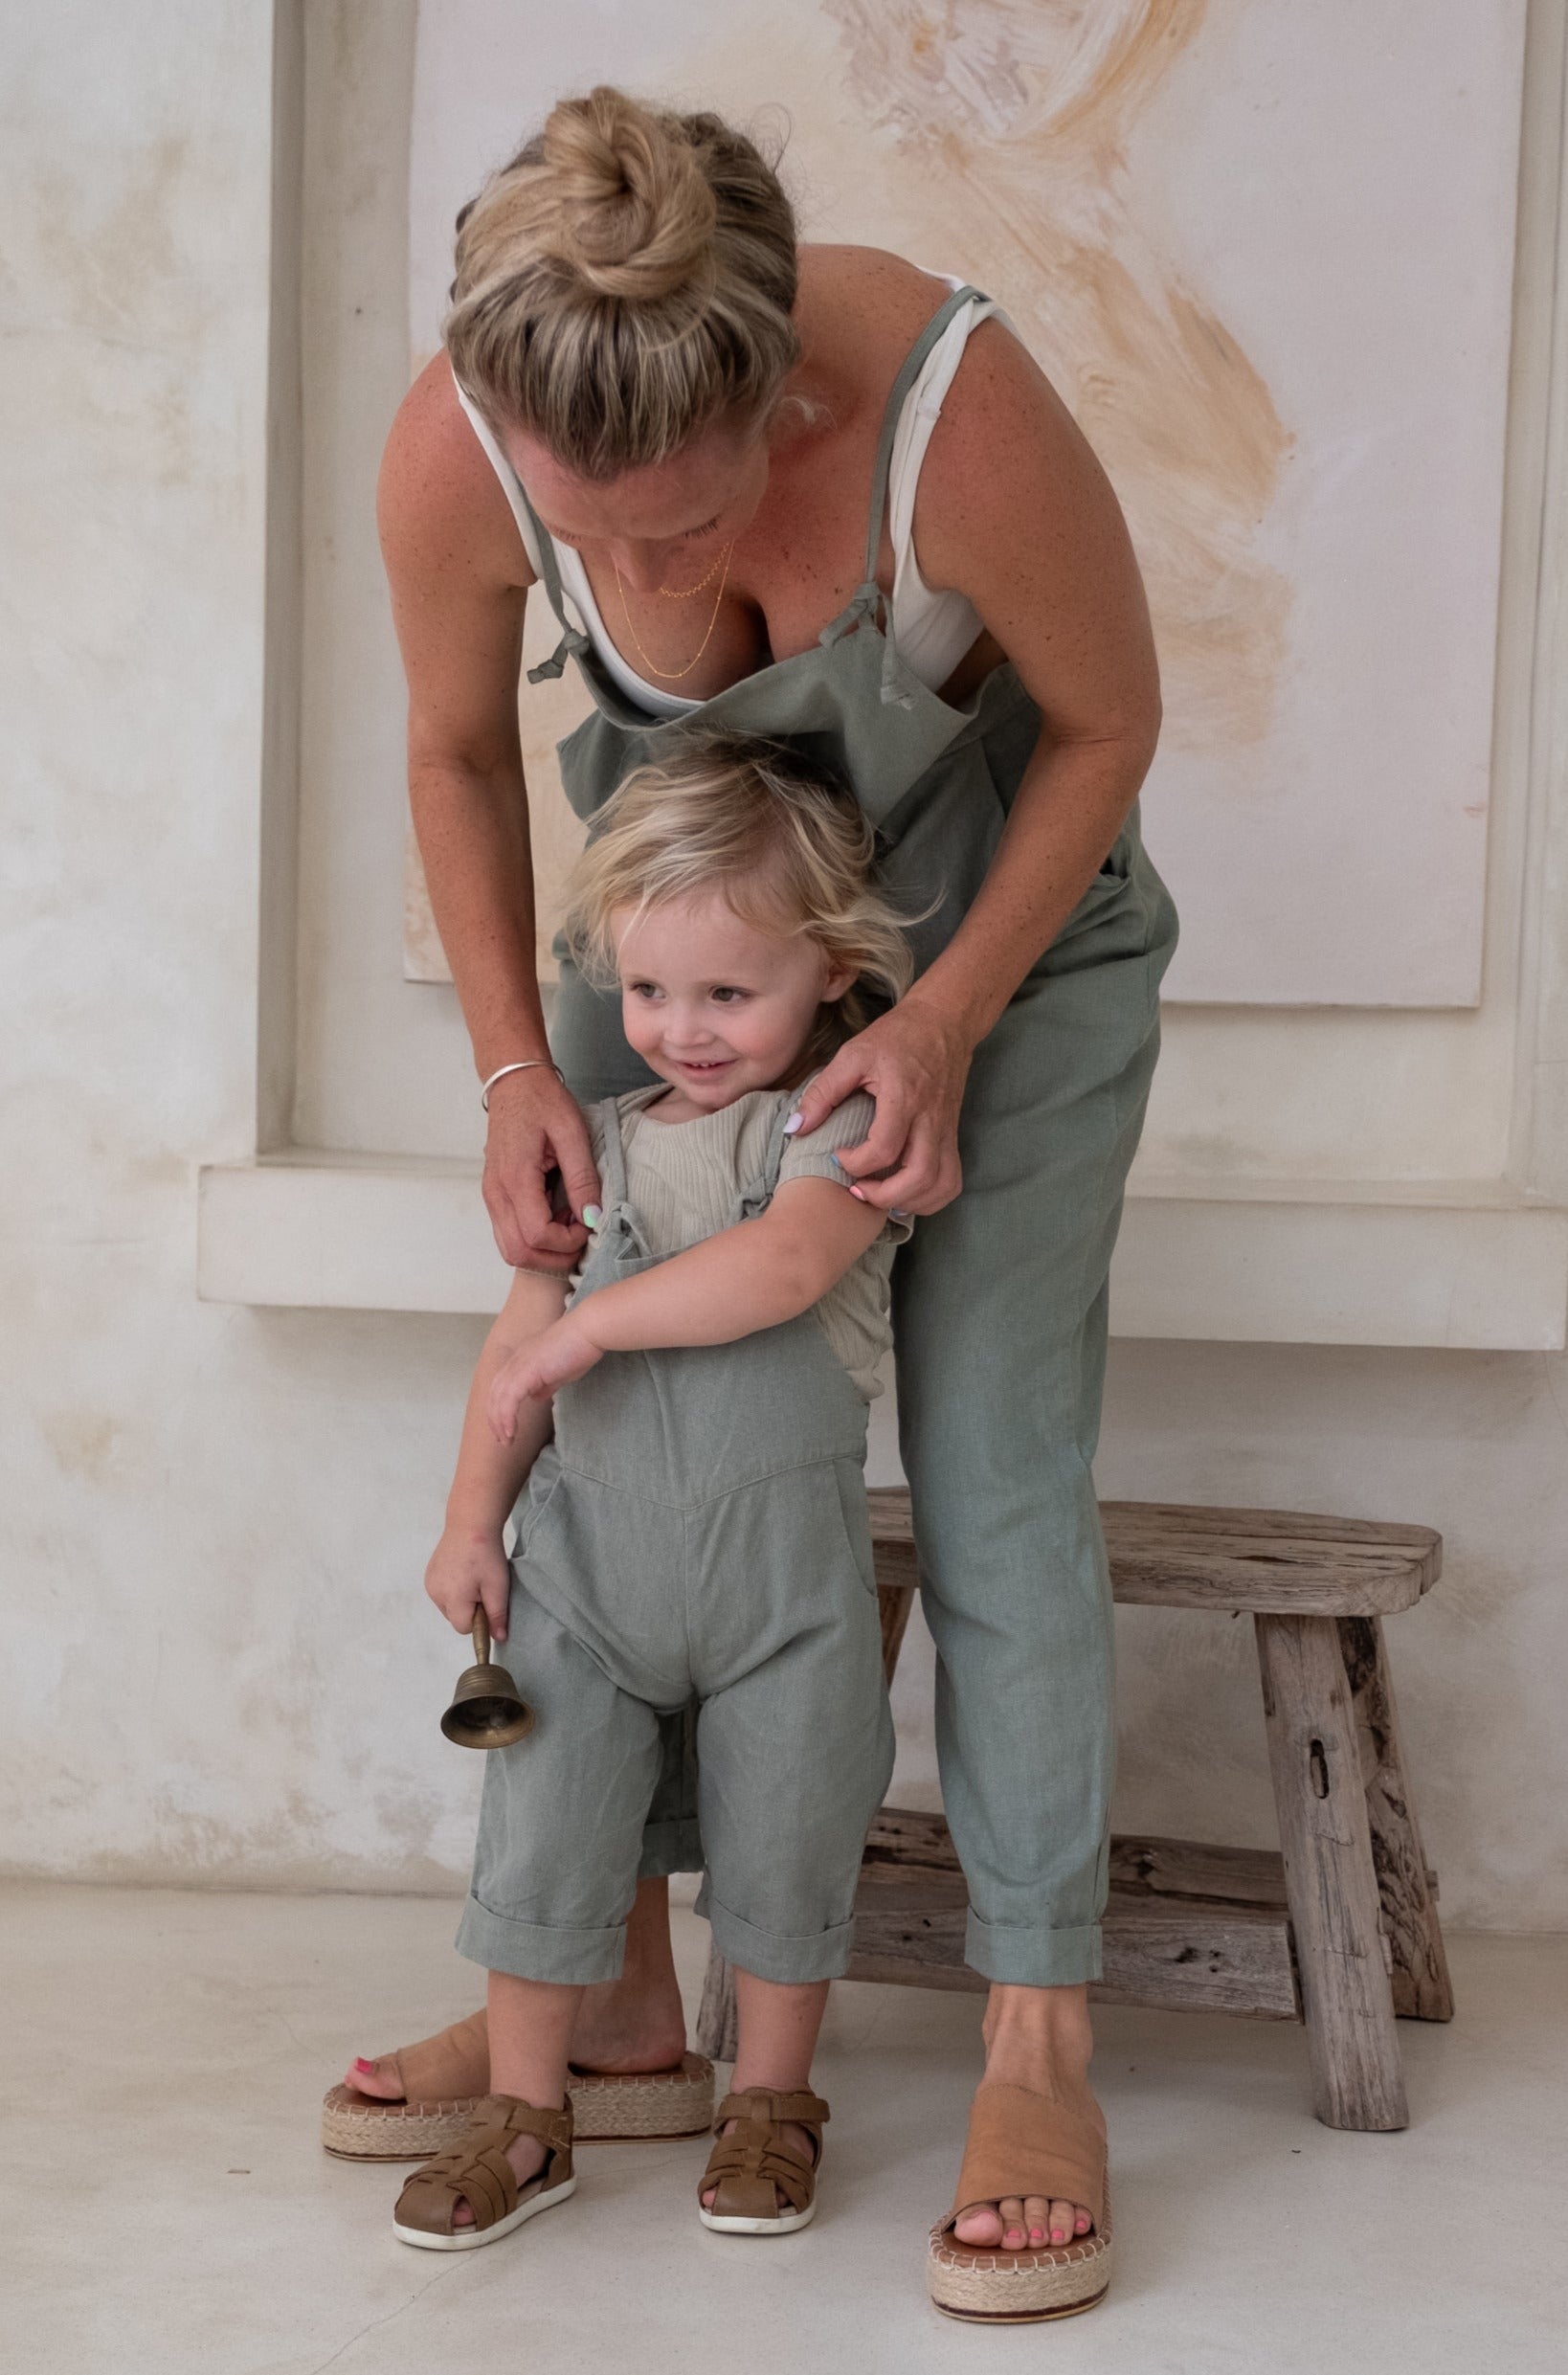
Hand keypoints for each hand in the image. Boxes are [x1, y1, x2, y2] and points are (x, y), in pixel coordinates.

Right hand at [425, 1524, 511, 1641]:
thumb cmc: (487, 1554)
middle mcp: (436, 1594)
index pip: (464, 1628)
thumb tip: (499, 1639)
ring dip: (460, 1600)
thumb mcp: (498, 1586)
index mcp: (453, 1598)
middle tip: (482, 1586)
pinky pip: (441, 1594)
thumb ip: (497, 1615)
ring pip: (448, 1607)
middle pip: (455, 1618)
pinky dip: (452, 1590)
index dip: (479, 1618)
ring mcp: (430, 1584)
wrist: (470, 1523)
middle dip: (469, 1609)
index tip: (487, 1599)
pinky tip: (461, 1573)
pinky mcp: (428, 1576)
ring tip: (472, 1577)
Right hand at [482, 1067, 600, 1272]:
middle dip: (555, 1256)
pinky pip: (508, 1234)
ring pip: (510, 1250)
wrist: (514, 1083)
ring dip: (544, 1251)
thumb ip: (583, 1178)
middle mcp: (496, 1192)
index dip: (567, 1241)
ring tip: (569, 1224)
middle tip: (581, 1234)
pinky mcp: (493, 1195)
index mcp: (515, 1177)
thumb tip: (593, 1218)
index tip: (588, 1223)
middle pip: (519, 1253)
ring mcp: (491, 1196)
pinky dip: (533, 1239)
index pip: (537, 1235)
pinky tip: (555, 1216)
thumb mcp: (572, 1133)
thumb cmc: (543, 1101)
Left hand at [488, 1312, 602, 1439]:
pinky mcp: (525, 1372)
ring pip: (498, 1400)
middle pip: (494, 1395)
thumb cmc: (580, 1348)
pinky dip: (507, 1418)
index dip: (499, 1409)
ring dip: (499, 1423)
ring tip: (506, 1442)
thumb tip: (536, 1397)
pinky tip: (511, 1432)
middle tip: (502, 1441)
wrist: (588, 1331)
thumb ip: (546, 1384)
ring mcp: (518, 1365)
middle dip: (495, 1420)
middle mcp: (514, 1361)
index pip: (500, 1387)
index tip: (505, 1428)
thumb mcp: (559, 1372)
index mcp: (520, 1359)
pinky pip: (509, 1400)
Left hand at [787, 993, 973, 1214]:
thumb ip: (822, 1092)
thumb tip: (794, 1129)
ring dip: (911, 1202)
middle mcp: (930, 1118)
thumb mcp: (852, 1055)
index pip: (884, 1147)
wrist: (944, 1022)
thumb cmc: (896, 1037)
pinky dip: (931, 1197)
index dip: (856, 1163)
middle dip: (884, 1196)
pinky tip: (905, 1193)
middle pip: (919, 1176)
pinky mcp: (952, 1136)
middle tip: (857, 1189)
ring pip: (941, 1184)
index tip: (838, 1155)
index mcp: (904, 1096)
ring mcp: (946, 1130)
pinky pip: (951, 1179)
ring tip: (880, 1196)